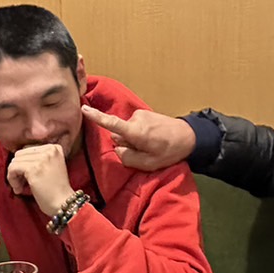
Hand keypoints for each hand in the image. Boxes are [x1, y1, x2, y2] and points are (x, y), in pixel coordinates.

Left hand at [7, 144, 75, 216]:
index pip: (28, 149)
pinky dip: (12, 179)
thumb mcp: (52, 167)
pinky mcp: (33, 168)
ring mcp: (41, 158)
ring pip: (15, 161)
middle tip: (22, 183)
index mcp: (54, 148)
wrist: (63, 203)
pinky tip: (18, 189)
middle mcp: (49, 150)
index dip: (25, 163)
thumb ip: (39, 159)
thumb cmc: (56, 190)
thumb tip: (16, 159)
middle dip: (18, 169)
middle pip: (20, 154)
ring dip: (14, 176)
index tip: (27, 177)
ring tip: (20, 187)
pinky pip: (12, 168)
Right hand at [81, 104, 195, 170]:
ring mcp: (140, 115)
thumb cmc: (170, 151)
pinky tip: (153, 139)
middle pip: (118, 134)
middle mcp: (136, 120)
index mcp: (136, 132)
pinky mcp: (144, 113)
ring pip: (126, 130)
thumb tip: (118, 149)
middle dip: (126, 143)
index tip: (83, 109)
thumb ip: (128, 158)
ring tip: (151, 145)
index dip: (96, 117)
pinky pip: (133, 126)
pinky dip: (139, 133)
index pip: (112, 124)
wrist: (189, 136)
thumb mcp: (148, 163)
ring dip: (134, 139)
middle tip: (144, 151)